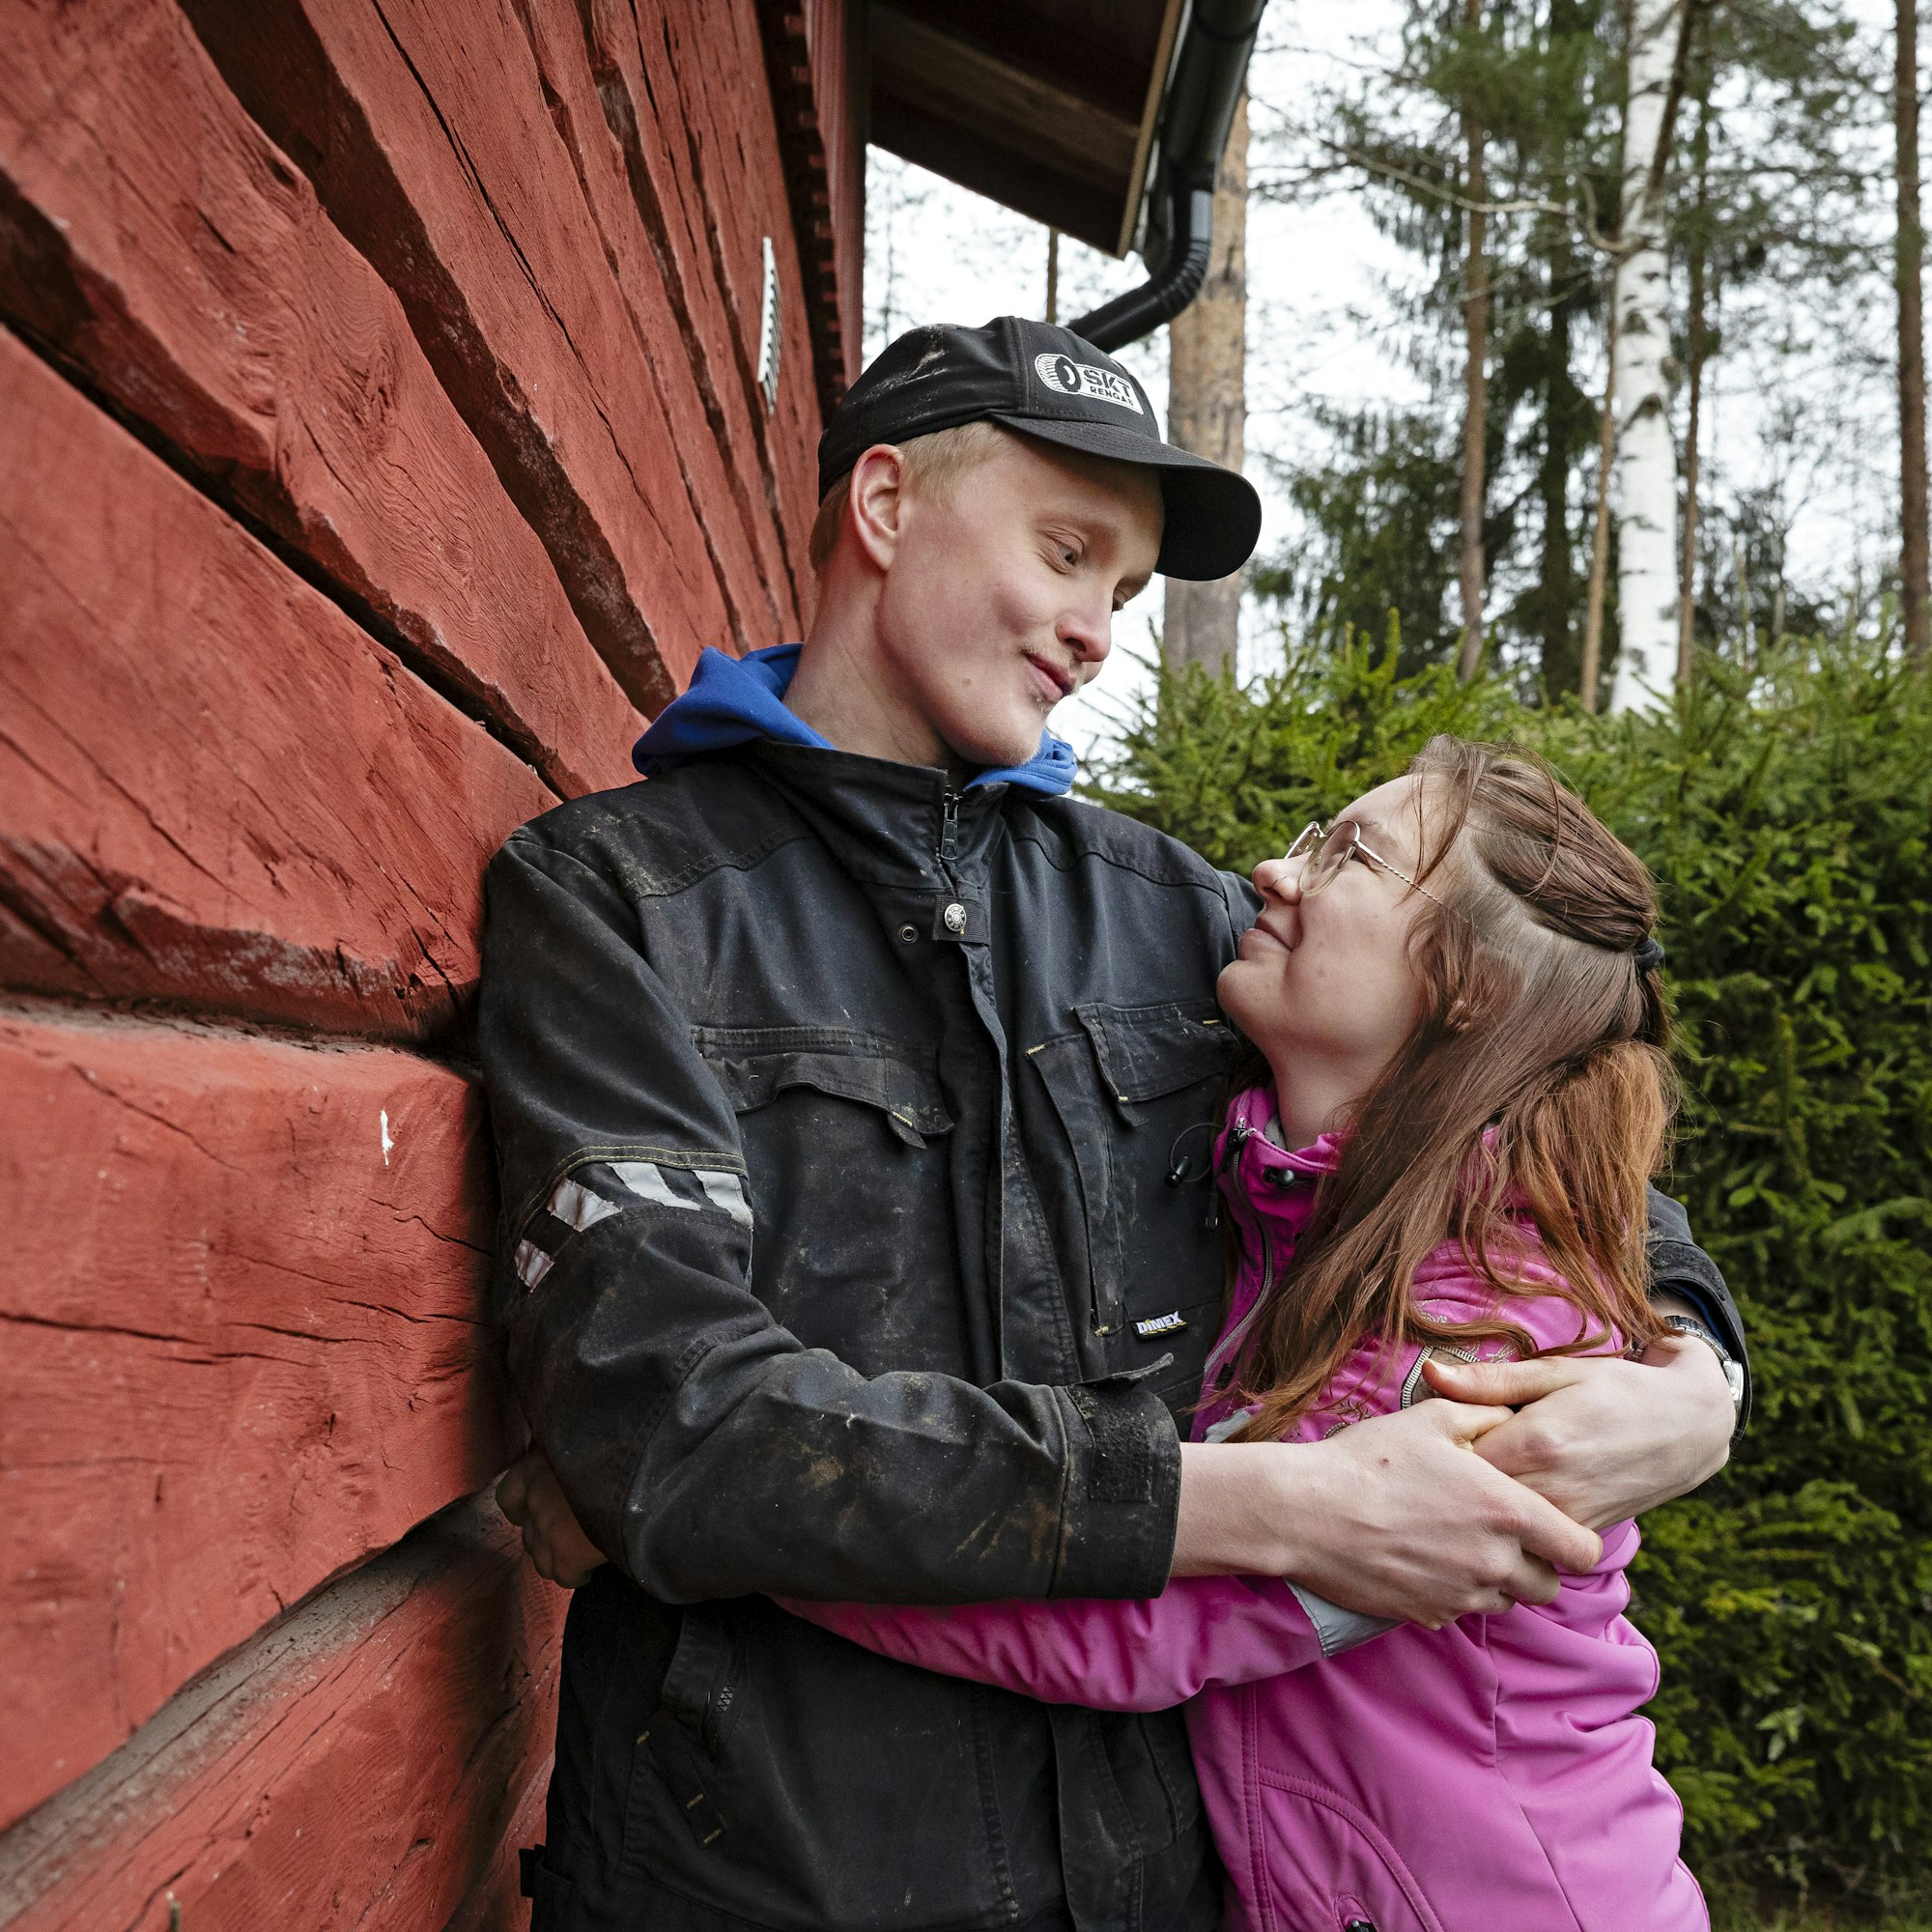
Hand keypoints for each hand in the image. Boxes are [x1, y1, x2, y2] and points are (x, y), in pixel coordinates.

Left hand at [496, 1448, 608, 1587]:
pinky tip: (594, 1569)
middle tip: (572, 1535)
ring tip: (583, 1555)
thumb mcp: (586, 1440)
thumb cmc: (620, 1447)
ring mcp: (549, 1530)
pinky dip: (579, 1575)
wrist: (646, 1472)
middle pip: (530, 1534)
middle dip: (547, 1538)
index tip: (538, 1511)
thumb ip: (568, 1454)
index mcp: (537, 1465)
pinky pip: (566, 1577)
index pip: (509, 1495)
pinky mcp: (568, 1556)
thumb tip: (565, 1459)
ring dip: (559, 1560)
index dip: (521, 1509)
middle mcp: (536, 1497)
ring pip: (542, 1561)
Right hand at [1170, 1402, 1602, 1627]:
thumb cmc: (1368, 1460)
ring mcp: (1461, 1594)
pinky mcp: (1429, 1614)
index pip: (1581, 1550)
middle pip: (1548, 1586)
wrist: (1306, 1512)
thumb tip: (1513, 1415)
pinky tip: (1424, 1558)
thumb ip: (1485, 1413)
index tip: (1555, 1524)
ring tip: (1458, 1543)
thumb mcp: (1430, 1418)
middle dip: (1536, 1564)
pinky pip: (1461, 1610)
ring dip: (1495, 1580)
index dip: (1575, 1539)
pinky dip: (1455, 1591)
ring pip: (1506, 1601)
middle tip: (1504, 1535)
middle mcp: (1493, 1562)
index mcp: (1505, 1511)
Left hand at [1422, 1335, 1732, 1530]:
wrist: (1690, 1427)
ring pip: (1497, 1523)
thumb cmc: (1617, 1389)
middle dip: (1452, 1478)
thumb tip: (1429, 1373)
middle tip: (1447, 1457)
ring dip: (1479, 1503)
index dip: (1437, 1445)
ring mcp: (1566, 1521)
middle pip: (1470, 1496)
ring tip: (1476, 1477)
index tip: (1433, 1432)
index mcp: (1535, 1442)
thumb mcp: (1555, 1372)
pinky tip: (1508, 1496)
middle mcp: (1549, 1490)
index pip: (1455, 1457)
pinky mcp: (1580, 1537)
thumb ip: (1488, 1380)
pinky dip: (1510, 1520)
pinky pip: (1528, 1538)